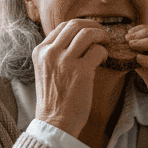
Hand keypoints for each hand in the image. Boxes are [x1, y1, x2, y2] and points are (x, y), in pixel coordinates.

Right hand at [31, 18, 108, 136]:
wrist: (55, 123)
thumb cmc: (54, 100)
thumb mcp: (46, 71)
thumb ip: (55, 55)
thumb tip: (76, 41)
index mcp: (40, 51)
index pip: (62, 27)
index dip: (80, 26)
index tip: (90, 31)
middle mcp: (50, 52)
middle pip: (75, 24)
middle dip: (93, 25)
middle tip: (103, 34)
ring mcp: (64, 61)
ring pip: (87, 33)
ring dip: (101, 35)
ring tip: (106, 43)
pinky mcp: (80, 71)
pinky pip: (97, 50)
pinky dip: (104, 52)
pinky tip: (104, 59)